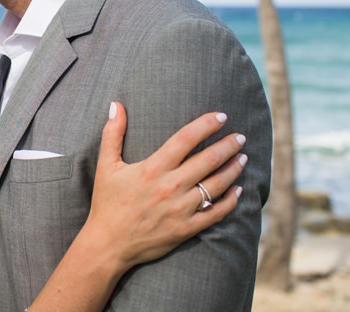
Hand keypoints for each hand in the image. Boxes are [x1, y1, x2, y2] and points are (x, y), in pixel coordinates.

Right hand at [84, 102, 246, 272]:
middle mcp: (170, 186)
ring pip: (216, 185)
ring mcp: (180, 209)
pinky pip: (216, 213)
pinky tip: (238, 190)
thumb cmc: (107, 202)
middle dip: (229, 145)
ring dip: (233, 169)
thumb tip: (116, 104)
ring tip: (243, 157)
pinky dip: (231, 201)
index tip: (221, 116)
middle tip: (240, 136)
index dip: (206, 125)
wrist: (108, 244)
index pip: (186, 139)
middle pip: (208, 160)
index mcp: (152, 168)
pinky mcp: (186, 229)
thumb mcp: (105, 165)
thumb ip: (112, 133)